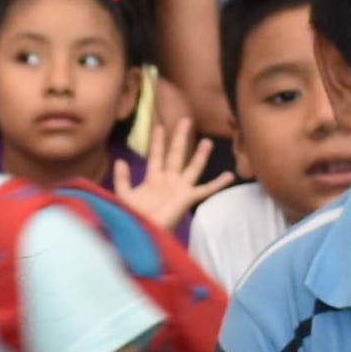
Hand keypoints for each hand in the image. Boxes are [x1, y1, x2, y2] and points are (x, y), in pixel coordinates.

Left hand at [105, 132, 230, 236]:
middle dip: (180, 138)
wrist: (143, 231)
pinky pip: (206, 189)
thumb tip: (121, 160)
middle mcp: (168, 180)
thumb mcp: (124, 195)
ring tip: (208, 141)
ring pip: (192, 167)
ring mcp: (180, 188)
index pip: (156, 155)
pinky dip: (218, 183)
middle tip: (186, 120)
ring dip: (200, 155)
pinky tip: (229, 176)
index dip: (157, 141)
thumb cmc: (132, 216)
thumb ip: (122, 178)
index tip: (159, 126)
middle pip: (175, 154)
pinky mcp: (188, 197)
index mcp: (152, 179)